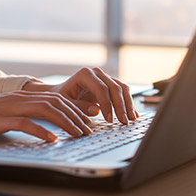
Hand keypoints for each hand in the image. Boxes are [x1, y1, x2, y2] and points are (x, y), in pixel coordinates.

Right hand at [0, 91, 92, 141]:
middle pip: (56, 102)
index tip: (90, 118)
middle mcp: (19, 98)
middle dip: (76, 115)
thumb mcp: (6, 113)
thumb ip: (26, 115)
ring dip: (65, 122)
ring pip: (45, 110)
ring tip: (78, 133)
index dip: (76, 107)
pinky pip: (25, 123)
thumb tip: (46, 125)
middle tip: (89, 129)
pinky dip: (41, 131)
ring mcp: (9, 107)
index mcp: (23, 96)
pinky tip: (52, 140)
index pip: (56, 98)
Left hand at [23, 67, 138, 123]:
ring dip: (128, 105)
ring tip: (131, 119)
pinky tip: (133, 114)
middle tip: (123, 122)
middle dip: (120, 106)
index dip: (107, 104)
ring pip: (122, 88)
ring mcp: (105, 77)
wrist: (62, 93)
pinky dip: (129, 103)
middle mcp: (97, 73)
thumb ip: (79, 107)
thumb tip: (97, 110)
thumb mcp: (66, 104)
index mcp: (85, 74)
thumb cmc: (62, 98)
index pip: (101, 88)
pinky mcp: (110, 84)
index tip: (109, 119)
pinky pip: (123, 92)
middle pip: (114, 88)